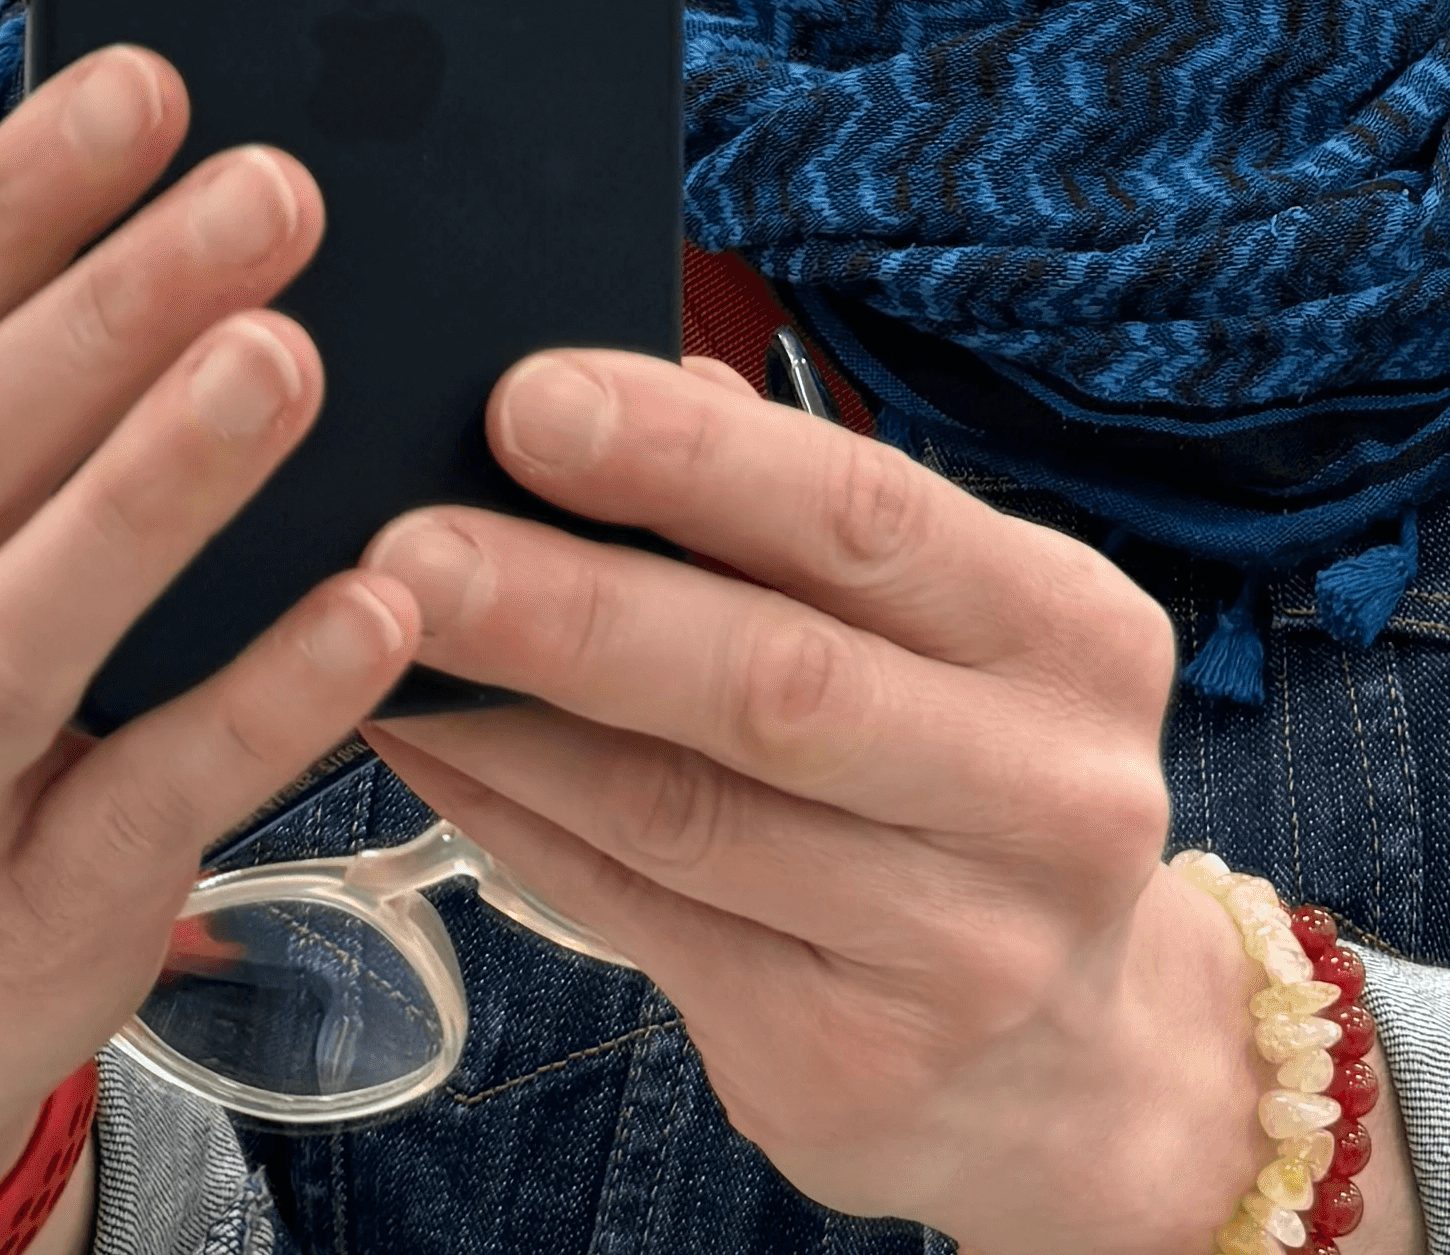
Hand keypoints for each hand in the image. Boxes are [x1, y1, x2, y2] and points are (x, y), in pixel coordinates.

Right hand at [0, 49, 422, 1254]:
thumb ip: (13, 407)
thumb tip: (184, 185)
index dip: (7, 203)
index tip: (146, 82)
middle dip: (106, 315)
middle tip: (273, 189)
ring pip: (13, 633)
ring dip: (154, 489)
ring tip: (292, 358)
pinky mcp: (35, 910)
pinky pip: (156, 790)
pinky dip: (267, 693)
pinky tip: (382, 601)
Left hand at [359, 352, 1419, 1254]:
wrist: (1062, 1062)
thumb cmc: (973, 784)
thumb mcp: (959, 634)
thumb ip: (818, 526)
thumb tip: (651, 384)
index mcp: (1076, 638)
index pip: (871, 521)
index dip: (692, 460)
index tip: (531, 397)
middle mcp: (1048, 794)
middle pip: (776, 684)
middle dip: (573, 604)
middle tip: (408, 544)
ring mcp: (960, 948)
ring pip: (684, 815)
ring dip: (510, 721)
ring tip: (373, 644)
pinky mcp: (848, 1064)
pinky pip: (637, 918)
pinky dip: (515, 822)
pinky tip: (432, 752)